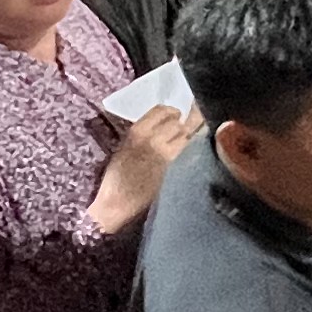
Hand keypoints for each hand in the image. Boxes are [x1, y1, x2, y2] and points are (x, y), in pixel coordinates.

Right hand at [87, 104, 199, 234]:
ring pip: (186, 135)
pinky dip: (191, 148)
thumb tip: (166, 123)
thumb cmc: (117, 175)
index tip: (177, 115)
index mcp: (137, 131)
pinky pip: (188, 150)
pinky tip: (193, 150)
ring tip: (187, 141)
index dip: (172, 111)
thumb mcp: (125, 145)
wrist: (117, 201)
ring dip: (188, 136)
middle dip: (182, 124)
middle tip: (186, 127)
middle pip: (177, 122)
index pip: (162, 110)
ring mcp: (165, 153)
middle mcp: (152, 138)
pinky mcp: (174, 167)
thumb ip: (144, 131)